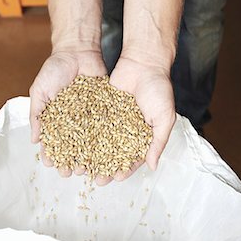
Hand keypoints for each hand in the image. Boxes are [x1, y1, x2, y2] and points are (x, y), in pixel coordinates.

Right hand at [29, 49, 106, 175]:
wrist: (77, 51)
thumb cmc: (54, 69)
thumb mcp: (39, 91)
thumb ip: (36, 115)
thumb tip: (34, 140)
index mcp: (56, 119)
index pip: (53, 142)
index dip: (52, 155)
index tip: (52, 165)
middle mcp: (73, 121)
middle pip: (73, 147)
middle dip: (72, 160)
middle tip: (73, 172)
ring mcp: (89, 117)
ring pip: (90, 142)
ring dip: (89, 157)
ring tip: (90, 168)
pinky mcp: (104, 110)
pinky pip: (106, 127)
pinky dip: (107, 141)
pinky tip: (108, 153)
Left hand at [95, 56, 174, 185]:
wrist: (143, 61)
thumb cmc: (159, 88)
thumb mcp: (164, 117)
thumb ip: (158, 142)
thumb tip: (152, 166)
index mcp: (143, 134)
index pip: (133, 157)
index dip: (126, 169)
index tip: (116, 178)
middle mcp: (126, 128)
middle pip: (114, 153)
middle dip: (106, 167)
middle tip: (96, 179)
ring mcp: (113, 118)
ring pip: (100, 140)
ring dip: (93, 155)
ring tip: (83, 167)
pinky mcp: (101, 106)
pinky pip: (92, 122)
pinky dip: (84, 134)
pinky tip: (75, 145)